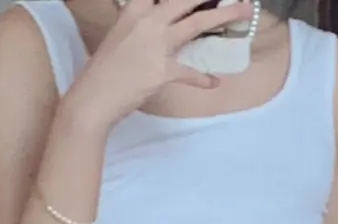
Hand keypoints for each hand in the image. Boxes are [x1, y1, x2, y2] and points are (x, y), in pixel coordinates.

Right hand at [66, 0, 256, 129]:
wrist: (92, 99)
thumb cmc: (102, 71)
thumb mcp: (119, 36)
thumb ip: (141, 25)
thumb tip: (161, 26)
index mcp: (135, 9)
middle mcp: (148, 20)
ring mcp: (156, 44)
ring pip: (197, 23)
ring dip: (224, 16)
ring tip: (245, 10)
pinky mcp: (162, 70)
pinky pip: (190, 73)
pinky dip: (202, 79)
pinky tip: (214, 82)